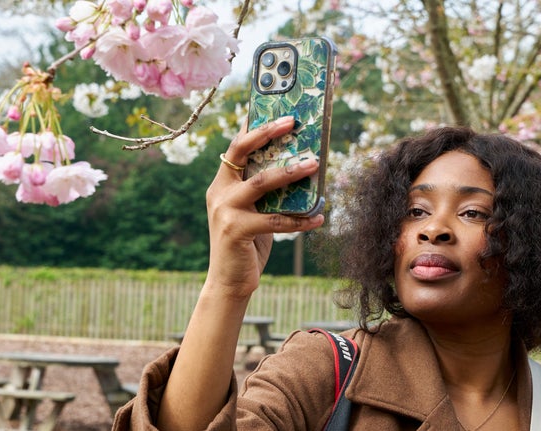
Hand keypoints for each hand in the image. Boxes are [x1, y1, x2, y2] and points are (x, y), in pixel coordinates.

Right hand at [205, 116, 324, 297]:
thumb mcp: (253, 212)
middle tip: (293, 122)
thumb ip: (266, 193)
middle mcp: (219, 191)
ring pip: (262, 183)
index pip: (237, 146)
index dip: (256, 126)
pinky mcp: (236, 231)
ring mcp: (226, 211)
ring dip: (292, 172)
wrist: (228, 282)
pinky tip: (320, 217)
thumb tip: (302, 169)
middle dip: (267, 132)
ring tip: (315, 165)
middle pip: (242, 151)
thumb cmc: (247, 244)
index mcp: (222, 183)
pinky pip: (276, 220)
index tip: (279, 111)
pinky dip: (301, 219)